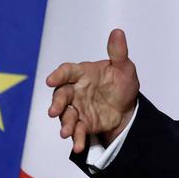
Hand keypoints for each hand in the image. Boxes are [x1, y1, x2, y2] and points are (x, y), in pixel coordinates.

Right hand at [45, 29, 139, 153]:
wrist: (127, 106)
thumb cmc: (121, 82)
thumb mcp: (124, 67)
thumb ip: (118, 52)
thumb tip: (118, 31)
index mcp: (83, 73)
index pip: (67, 71)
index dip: (59, 75)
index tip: (52, 80)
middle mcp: (75, 90)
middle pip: (61, 95)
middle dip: (57, 103)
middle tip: (54, 111)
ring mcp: (76, 108)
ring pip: (66, 115)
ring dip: (65, 124)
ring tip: (67, 132)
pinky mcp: (82, 123)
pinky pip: (77, 130)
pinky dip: (77, 138)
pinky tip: (79, 146)